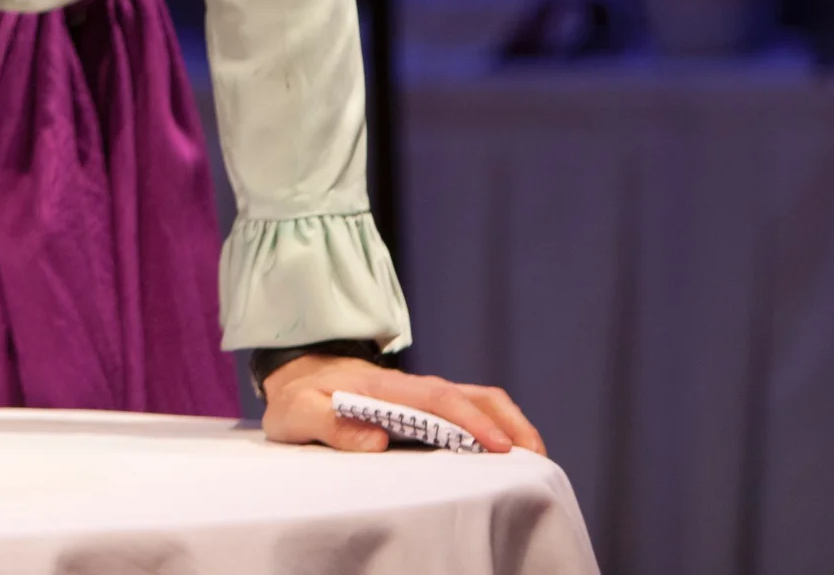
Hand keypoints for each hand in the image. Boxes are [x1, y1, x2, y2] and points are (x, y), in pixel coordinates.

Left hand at [260, 354, 544, 454]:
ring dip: (507, 423)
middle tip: (538, 458)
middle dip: (508, 422)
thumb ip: (329, 424)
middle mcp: (408, 386)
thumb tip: (378, 439)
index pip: (437, 399)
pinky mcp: (421, 407)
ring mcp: (418, 395)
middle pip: (470, 394)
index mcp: (382, 387)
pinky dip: (493, 426)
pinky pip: (465, 411)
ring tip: (534, 458)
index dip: (471, 421)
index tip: (500, 448)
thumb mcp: (296, 412)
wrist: (294, 373)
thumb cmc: (296, 397)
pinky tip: (504, 455)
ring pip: (474, 399)